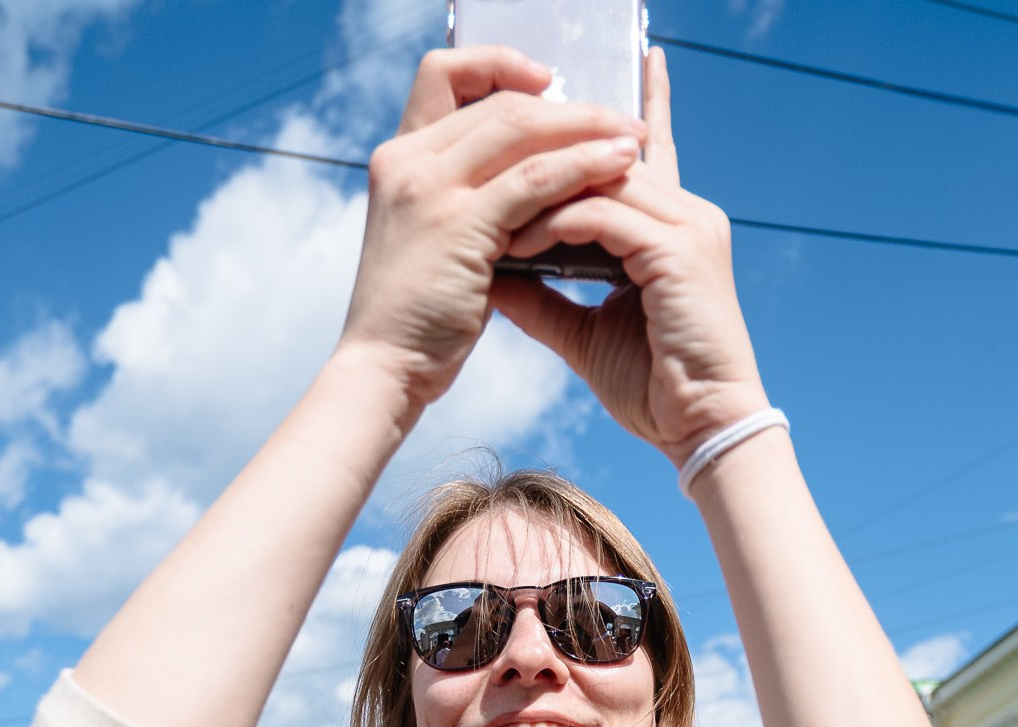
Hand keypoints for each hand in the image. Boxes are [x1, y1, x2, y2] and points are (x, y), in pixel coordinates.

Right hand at [338, 47, 646, 421]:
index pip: (445, 74)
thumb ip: (465, 200)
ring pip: (521, 128)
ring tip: (633, 138)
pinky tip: (617, 167)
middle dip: (568, 105)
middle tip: (621, 119)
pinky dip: (581, 167)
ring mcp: (430, 189)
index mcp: (399, 157)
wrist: (384, 368)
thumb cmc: (415, 317)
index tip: (548, 83)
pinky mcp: (459, 224)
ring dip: (586, 128)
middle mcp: (407, 161)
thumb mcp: (432, 240)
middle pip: (498, 102)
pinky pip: (534, 180)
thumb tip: (530, 181)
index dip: (499, 65)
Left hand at [492, 49, 769, 464]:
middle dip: (542, 160)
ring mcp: (690, 226)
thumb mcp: (583, 334)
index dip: (632, 108)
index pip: (645, 152)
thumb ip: (544, 297)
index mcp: (674, 226)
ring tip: (489, 215)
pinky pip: (603, 216)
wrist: (701, 431)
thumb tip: (494, 273)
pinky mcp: (681, 251)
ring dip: (538, 193)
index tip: (613, 69)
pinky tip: (517, 243)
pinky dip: (555, 226)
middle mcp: (689, 212)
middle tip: (484, 172)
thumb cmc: (654, 390)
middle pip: (606, 156)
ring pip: (601, 178)